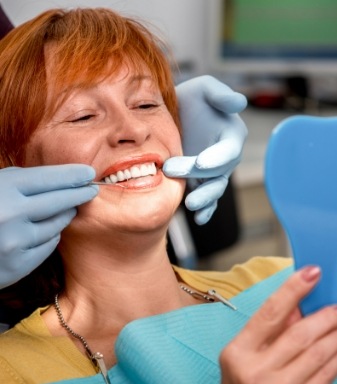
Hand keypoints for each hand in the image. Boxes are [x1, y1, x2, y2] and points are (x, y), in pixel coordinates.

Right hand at [0, 164, 97, 287]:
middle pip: (60, 201)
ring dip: (65, 215)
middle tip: (92, 189)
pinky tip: (49, 230)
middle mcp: (10, 214)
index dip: (72, 175)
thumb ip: (19, 181)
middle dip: (80, 193)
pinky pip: (48, 245)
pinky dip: (51, 236)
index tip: (88, 173)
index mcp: (3, 189)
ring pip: (57, 225)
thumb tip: (61, 179)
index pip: (49, 178)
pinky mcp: (18, 266)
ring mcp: (15, 242)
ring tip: (69, 208)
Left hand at [163, 75, 247, 224]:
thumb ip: (220, 95)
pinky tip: (199, 218)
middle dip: (198, 175)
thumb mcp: (204, 88)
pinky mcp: (201, 182)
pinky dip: (205, 210)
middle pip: (218, 172)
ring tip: (191, 205)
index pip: (229, 150)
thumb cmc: (191, 99)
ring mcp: (213, 172)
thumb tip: (239, 103)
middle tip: (172, 170)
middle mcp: (225, 157)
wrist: (173, 115)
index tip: (201, 162)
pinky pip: (207, 198)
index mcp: (231, 135)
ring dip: (205, 199)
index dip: (217, 158)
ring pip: (214, 189)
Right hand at [218, 266, 336, 383]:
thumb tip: (298, 305)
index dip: (292, 289)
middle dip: (325, 315)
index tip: (311, 272)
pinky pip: (328, 374)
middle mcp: (256, 371)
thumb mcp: (243, 357)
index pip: (269, 313)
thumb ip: (268, 331)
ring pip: (319, 352)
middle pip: (300, 333)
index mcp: (237, 353)